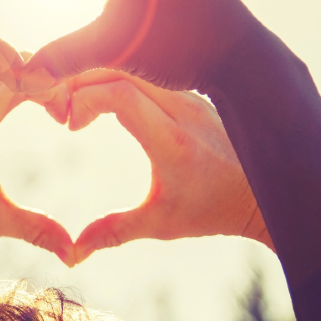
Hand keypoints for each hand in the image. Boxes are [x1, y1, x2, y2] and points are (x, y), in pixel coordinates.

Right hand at [32, 69, 269, 264]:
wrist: (260, 194)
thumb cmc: (211, 211)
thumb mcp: (160, 224)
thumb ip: (113, 232)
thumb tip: (72, 253)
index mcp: (172, 141)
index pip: (120, 94)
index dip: (84, 100)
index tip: (70, 125)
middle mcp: (182, 110)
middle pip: (121, 71)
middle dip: (82, 82)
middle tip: (60, 108)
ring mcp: (189, 97)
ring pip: (135, 67)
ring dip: (99, 77)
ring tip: (77, 103)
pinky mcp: (191, 94)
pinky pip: (150, 73)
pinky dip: (119, 78)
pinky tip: (103, 99)